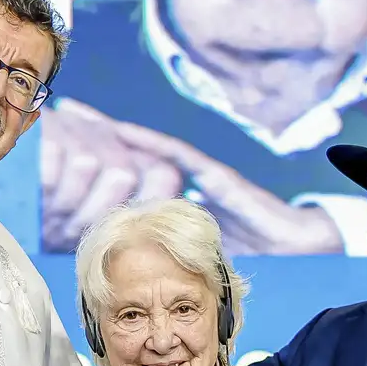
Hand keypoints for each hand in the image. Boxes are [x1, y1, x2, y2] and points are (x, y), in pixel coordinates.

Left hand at [43, 99, 344, 254]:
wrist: (301, 239)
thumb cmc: (257, 243)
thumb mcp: (201, 246)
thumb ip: (175, 243)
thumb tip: (139, 252)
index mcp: (180, 195)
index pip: (136, 169)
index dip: (105, 155)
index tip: (71, 144)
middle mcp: (188, 178)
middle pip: (136, 151)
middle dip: (100, 132)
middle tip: (65, 113)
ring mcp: (202, 173)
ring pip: (150, 148)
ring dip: (116, 132)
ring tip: (82, 116)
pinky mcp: (216, 177)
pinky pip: (177, 157)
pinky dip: (149, 144)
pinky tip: (122, 131)